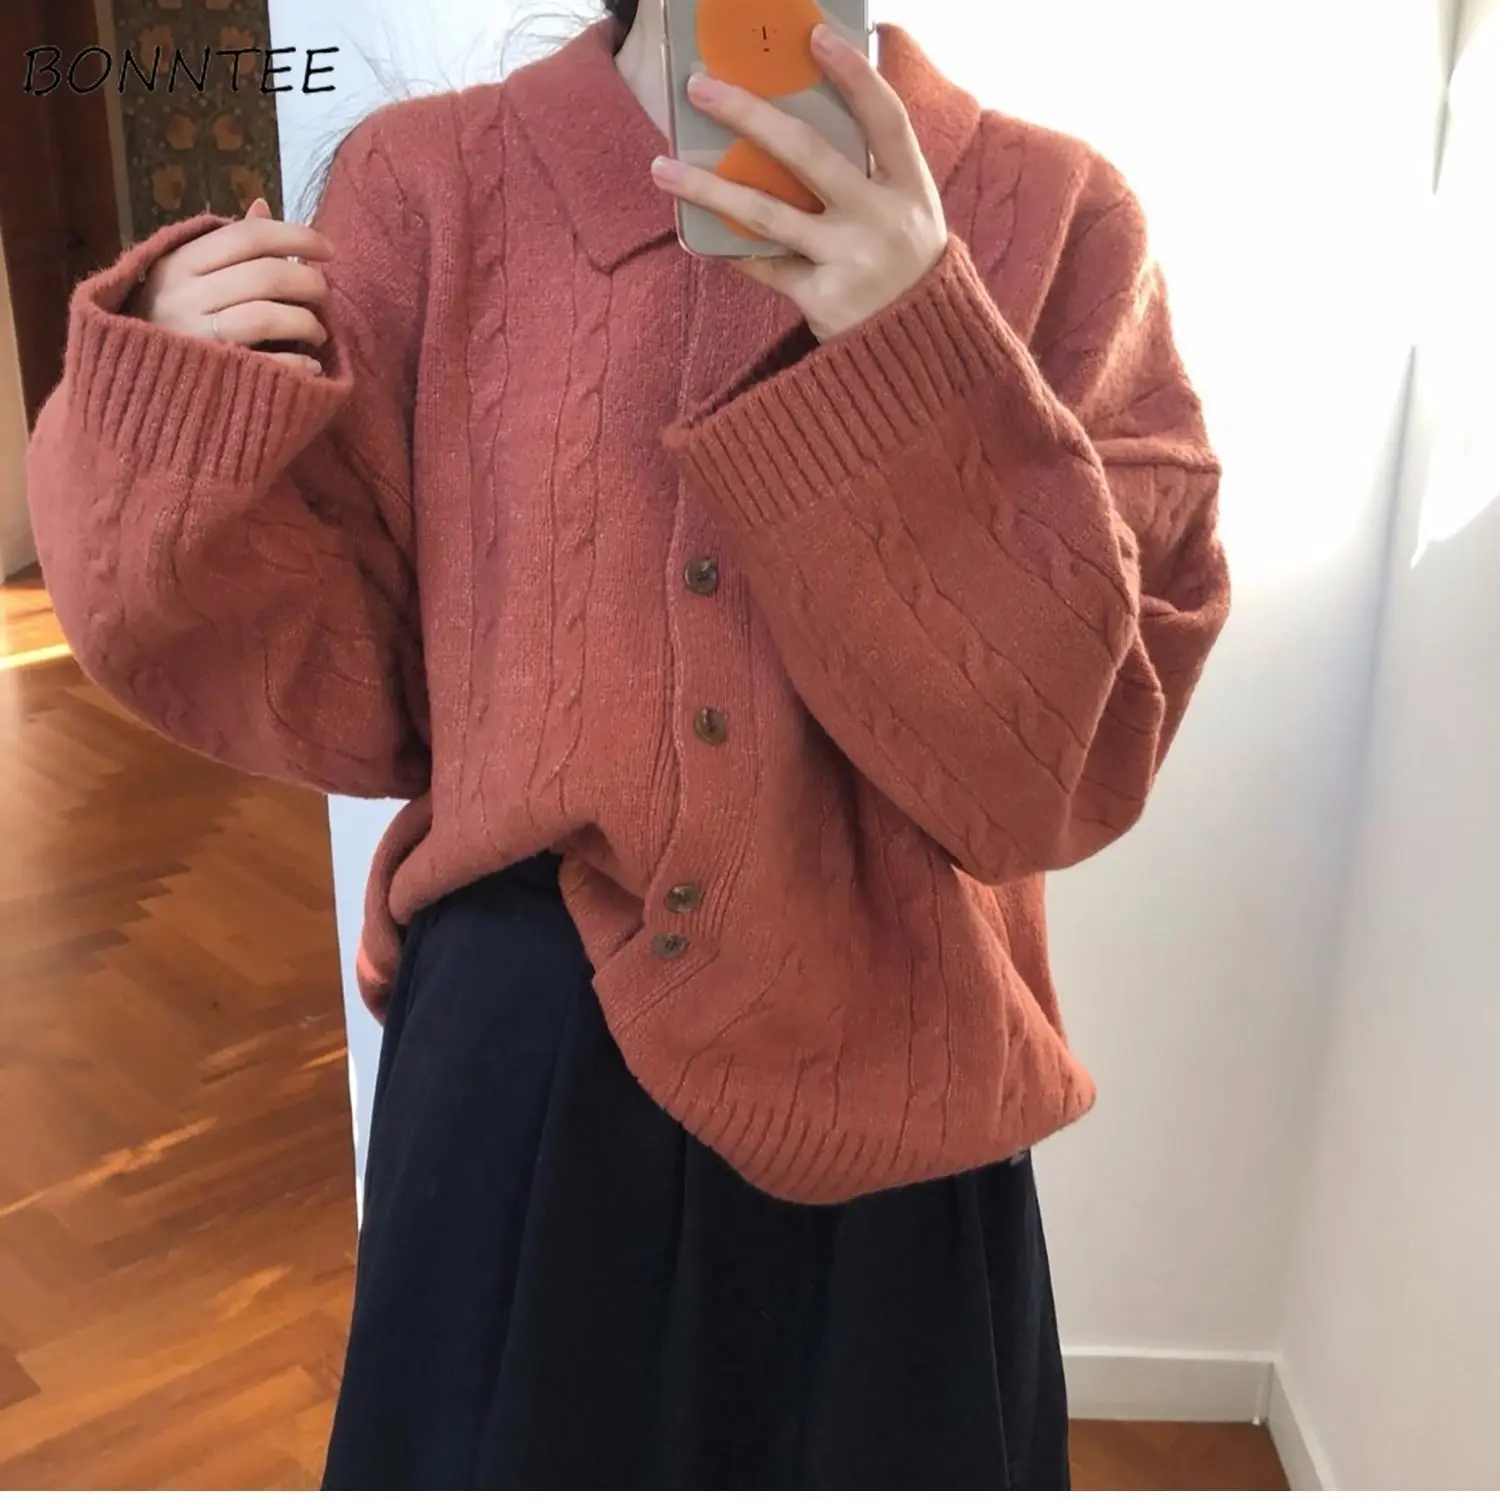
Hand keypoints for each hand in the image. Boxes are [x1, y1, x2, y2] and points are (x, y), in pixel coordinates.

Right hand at [128, 198, 333, 374]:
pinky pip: (264, 364)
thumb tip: (263, 205)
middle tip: (324, 295)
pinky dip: (296, 364)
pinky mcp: (208, 375)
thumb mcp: (186, 272)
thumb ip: (228, 244)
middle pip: (264, 276)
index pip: (247, 237)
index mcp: (181, 261)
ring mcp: (194, 336)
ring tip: (317, 332)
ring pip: (265, 318)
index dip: (295, 237)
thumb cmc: (165, 318)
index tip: (328, 250)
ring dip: (306, 323)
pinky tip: (311, 365)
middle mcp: (184, 295)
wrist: (128, 376)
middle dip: (308, 282)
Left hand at [650, 24, 947, 341]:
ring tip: (662, 167)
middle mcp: (883, 221)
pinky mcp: (823, 300)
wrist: (919, 356)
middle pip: (809, 154)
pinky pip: (764, 265)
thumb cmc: (904, 273)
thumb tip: (798, 125)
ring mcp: (851, 261)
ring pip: (767, 213)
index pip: (885, 119)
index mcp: (911, 189)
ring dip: (708, 186)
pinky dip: (729, 248)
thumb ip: (869, 176)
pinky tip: (695, 232)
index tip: (814, 37)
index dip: (855, 76)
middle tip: (702, 89)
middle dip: (750, 116)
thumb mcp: (908, 217)